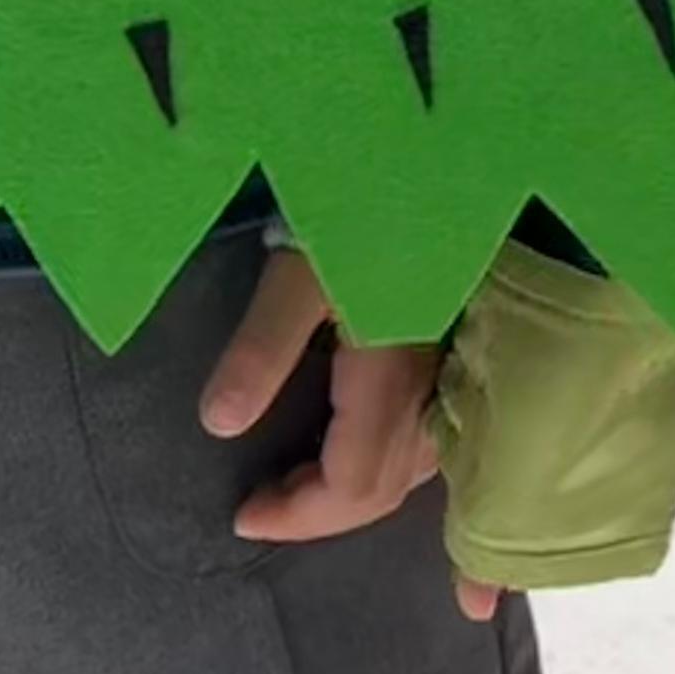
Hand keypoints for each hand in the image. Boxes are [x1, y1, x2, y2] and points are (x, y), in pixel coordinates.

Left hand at [198, 244, 470, 598]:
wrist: (423, 158)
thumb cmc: (357, 211)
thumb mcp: (297, 274)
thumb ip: (261, 350)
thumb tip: (218, 424)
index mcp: (390, 379)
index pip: (352, 484)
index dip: (298, 514)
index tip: (242, 514)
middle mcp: (430, 388)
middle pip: (385, 488)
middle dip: (321, 511)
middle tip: (262, 506)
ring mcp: (451, 371)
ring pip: (417, 466)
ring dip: (359, 491)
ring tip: (307, 489)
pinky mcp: (456, 352)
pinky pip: (436, 434)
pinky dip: (400, 466)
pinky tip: (370, 453)